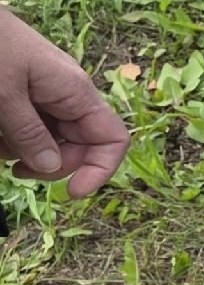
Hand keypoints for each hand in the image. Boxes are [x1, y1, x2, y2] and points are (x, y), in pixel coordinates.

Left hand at [0, 8, 131, 197]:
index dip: (99, 171)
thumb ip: (29, 134)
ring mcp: (46, 93)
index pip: (111, 140)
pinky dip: (12, 135)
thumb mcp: (4, 95)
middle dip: (52, 164)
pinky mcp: (26, 91)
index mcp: (76, 93)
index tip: (70, 193)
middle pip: (79, 145)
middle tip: (17, 170)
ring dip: (24, 150)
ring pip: (50, 138)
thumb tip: (53, 169)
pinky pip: (30, 124)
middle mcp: (68, 95)